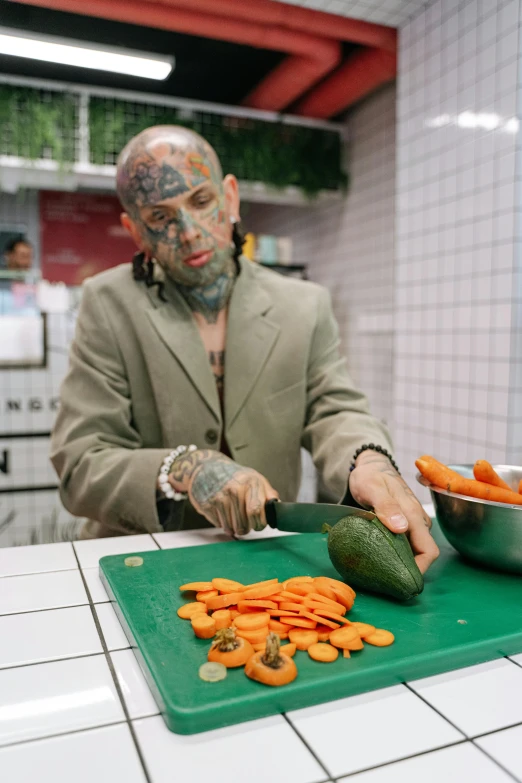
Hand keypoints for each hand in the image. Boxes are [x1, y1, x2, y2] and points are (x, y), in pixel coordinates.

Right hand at [168, 449, 278, 535]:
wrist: (207, 467)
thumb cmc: (234, 475)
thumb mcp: (255, 479)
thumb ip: (269, 494)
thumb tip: (279, 508)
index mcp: (250, 483)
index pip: (256, 511)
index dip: (259, 523)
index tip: (259, 524)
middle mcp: (234, 490)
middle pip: (243, 524)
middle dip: (247, 528)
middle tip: (246, 523)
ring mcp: (219, 497)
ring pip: (231, 528)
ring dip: (234, 528)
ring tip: (234, 517)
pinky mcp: (206, 505)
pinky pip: (219, 525)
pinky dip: (222, 523)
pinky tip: (222, 512)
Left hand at [349, 451, 438, 572]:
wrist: (371, 467)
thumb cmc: (370, 476)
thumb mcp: (373, 488)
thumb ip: (386, 506)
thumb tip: (402, 528)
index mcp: (414, 514)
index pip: (428, 550)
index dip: (419, 568)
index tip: (401, 578)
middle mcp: (417, 521)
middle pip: (422, 554)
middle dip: (409, 569)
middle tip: (386, 578)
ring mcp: (412, 523)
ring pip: (414, 550)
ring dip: (401, 560)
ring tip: (381, 568)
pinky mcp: (405, 524)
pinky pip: (406, 544)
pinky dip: (396, 552)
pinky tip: (381, 556)